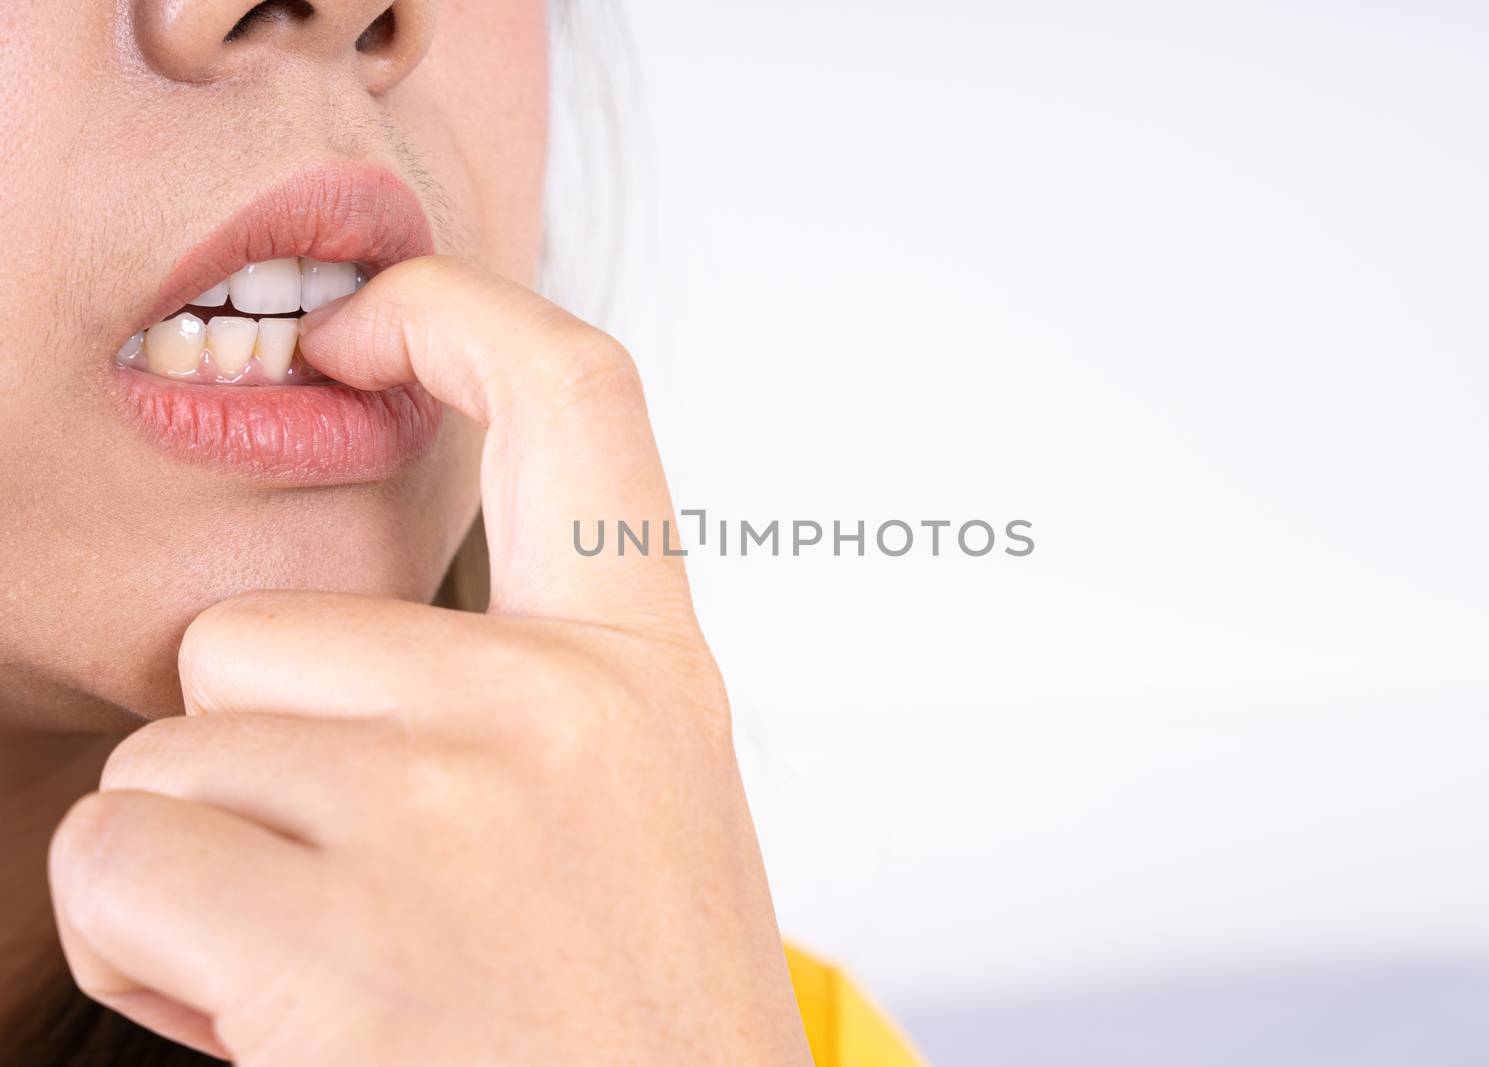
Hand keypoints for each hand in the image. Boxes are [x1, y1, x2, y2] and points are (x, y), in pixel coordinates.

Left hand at [47, 258, 813, 1065]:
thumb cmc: (638, 1023)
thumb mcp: (642, 813)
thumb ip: (535, 690)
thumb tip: (344, 637)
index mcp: (647, 671)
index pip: (575, 398)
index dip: (451, 315)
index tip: (353, 322)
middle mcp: (559, 706)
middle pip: (260, 638)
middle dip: (260, 768)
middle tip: (372, 904)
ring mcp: (453, 802)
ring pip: (178, 753)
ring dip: (212, 870)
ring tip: (343, 973)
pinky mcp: (342, 925)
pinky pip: (125, 859)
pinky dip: (154, 950)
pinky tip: (280, 1016)